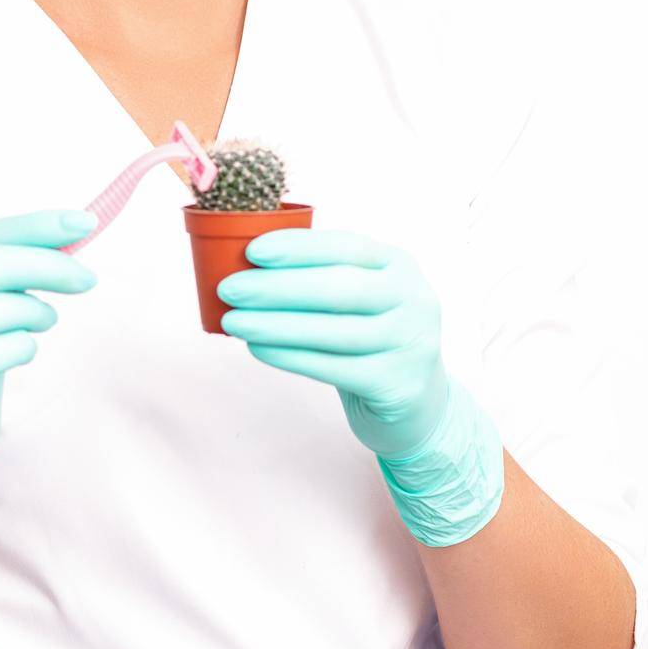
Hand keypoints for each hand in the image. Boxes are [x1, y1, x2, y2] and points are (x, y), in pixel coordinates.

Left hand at [217, 226, 450, 460]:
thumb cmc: (369, 336)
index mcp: (399, 263)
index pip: (346, 246)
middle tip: (229, 289)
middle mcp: (413, 298)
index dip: (297, 247)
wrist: (418, 402)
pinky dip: (290, 356)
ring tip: (233, 321)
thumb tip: (247, 264)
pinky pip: (333, 367)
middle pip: (338, 288)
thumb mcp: (361, 295)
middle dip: (276, 287)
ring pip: (332, 330)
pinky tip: (258, 348)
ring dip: (274, 324)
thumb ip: (320, 274)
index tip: (252, 251)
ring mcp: (411, 342)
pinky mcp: (398, 384)